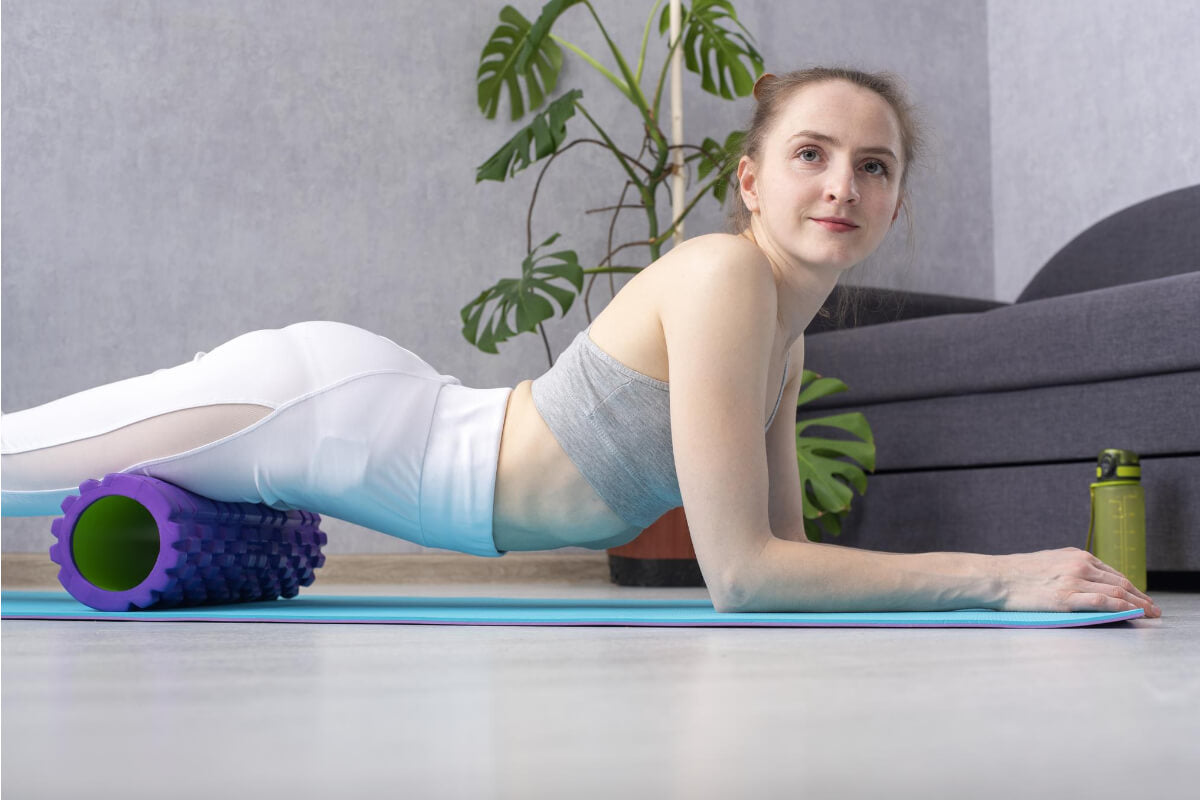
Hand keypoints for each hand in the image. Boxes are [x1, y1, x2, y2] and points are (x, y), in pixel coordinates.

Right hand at [997, 547, 1161, 617]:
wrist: (996, 577)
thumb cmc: (1018, 572)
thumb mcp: (1049, 561)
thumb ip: (1070, 567)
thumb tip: (1086, 577)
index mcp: (1077, 556)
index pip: (1113, 573)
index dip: (1132, 587)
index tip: (1141, 597)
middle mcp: (1080, 565)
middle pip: (1121, 582)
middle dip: (1141, 597)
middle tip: (1154, 609)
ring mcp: (1075, 581)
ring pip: (1117, 592)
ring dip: (1138, 604)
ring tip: (1150, 614)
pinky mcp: (1067, 598)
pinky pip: (1103, 602)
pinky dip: (1123, 608)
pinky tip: (1133, 614)